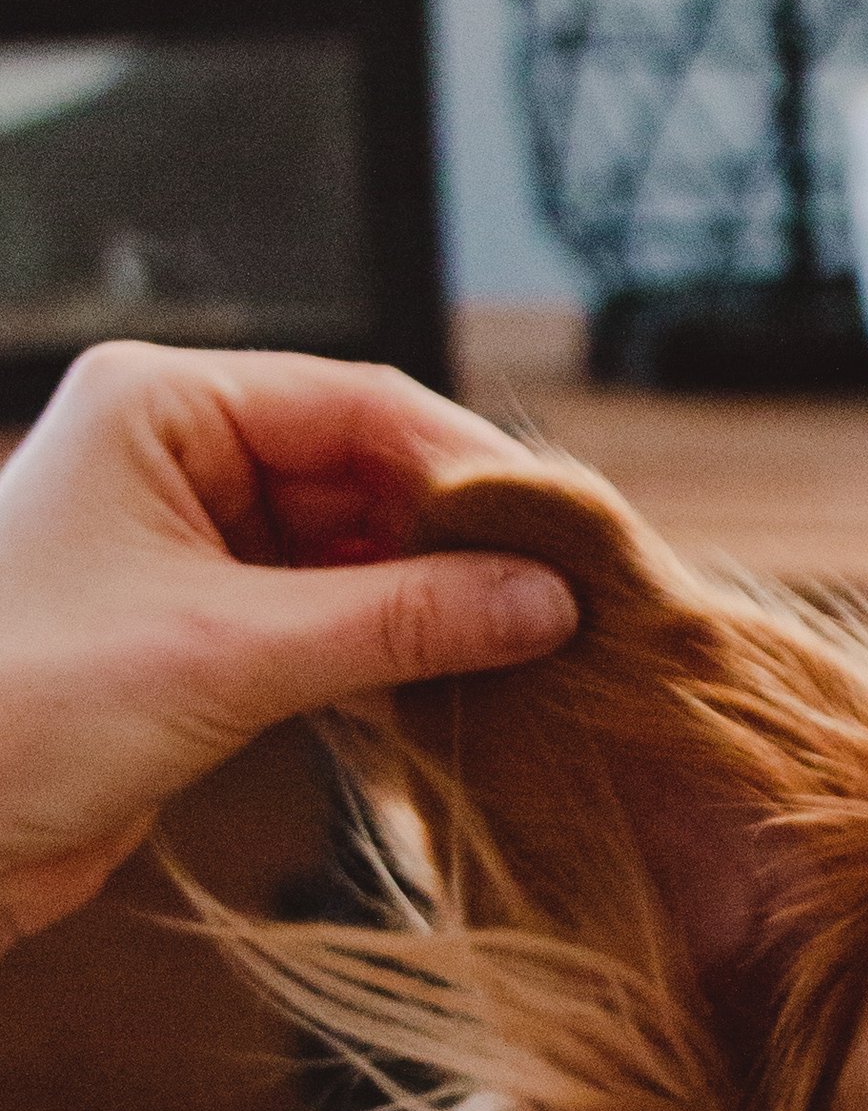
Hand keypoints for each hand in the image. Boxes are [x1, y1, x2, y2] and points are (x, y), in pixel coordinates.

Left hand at [0, 341, 576, 946]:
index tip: (564, 535)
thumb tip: (547, 602)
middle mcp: (176, 455)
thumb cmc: (23, 708)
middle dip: (462, 540)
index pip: (358, 402)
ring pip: (355, 552)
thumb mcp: (231, 654)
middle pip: (366, 474)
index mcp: (160, 405)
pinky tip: (462, 687)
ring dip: (435, 602)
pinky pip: (327, 618)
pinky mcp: (199, 630)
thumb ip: (402, 622)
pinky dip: (392, 651)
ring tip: (535, 649)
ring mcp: (189, 543)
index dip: (470, 468)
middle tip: (569, 601)